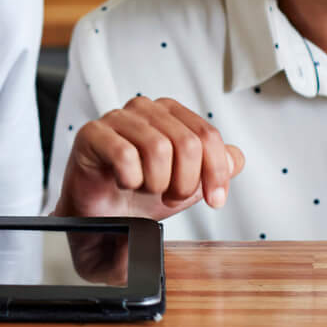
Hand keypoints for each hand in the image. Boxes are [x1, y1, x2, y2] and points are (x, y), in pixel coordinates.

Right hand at [53, 96, 242, 220]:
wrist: (103, 217)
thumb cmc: (140, 194)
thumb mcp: (190, 184)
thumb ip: (218, 168)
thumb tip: (234, 158)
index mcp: (171, 114)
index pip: (207, 136)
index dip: (216, 172)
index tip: (215, 199)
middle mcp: (146, 109)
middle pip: (186, 143)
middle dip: (184, 182)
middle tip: (171, 197)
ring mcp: (117, 118)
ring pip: (158, 148)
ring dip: (156, 182)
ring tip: (145, 189)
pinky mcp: (92, 134)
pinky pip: (124, 154)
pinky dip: (130, 178)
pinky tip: (123, 183)